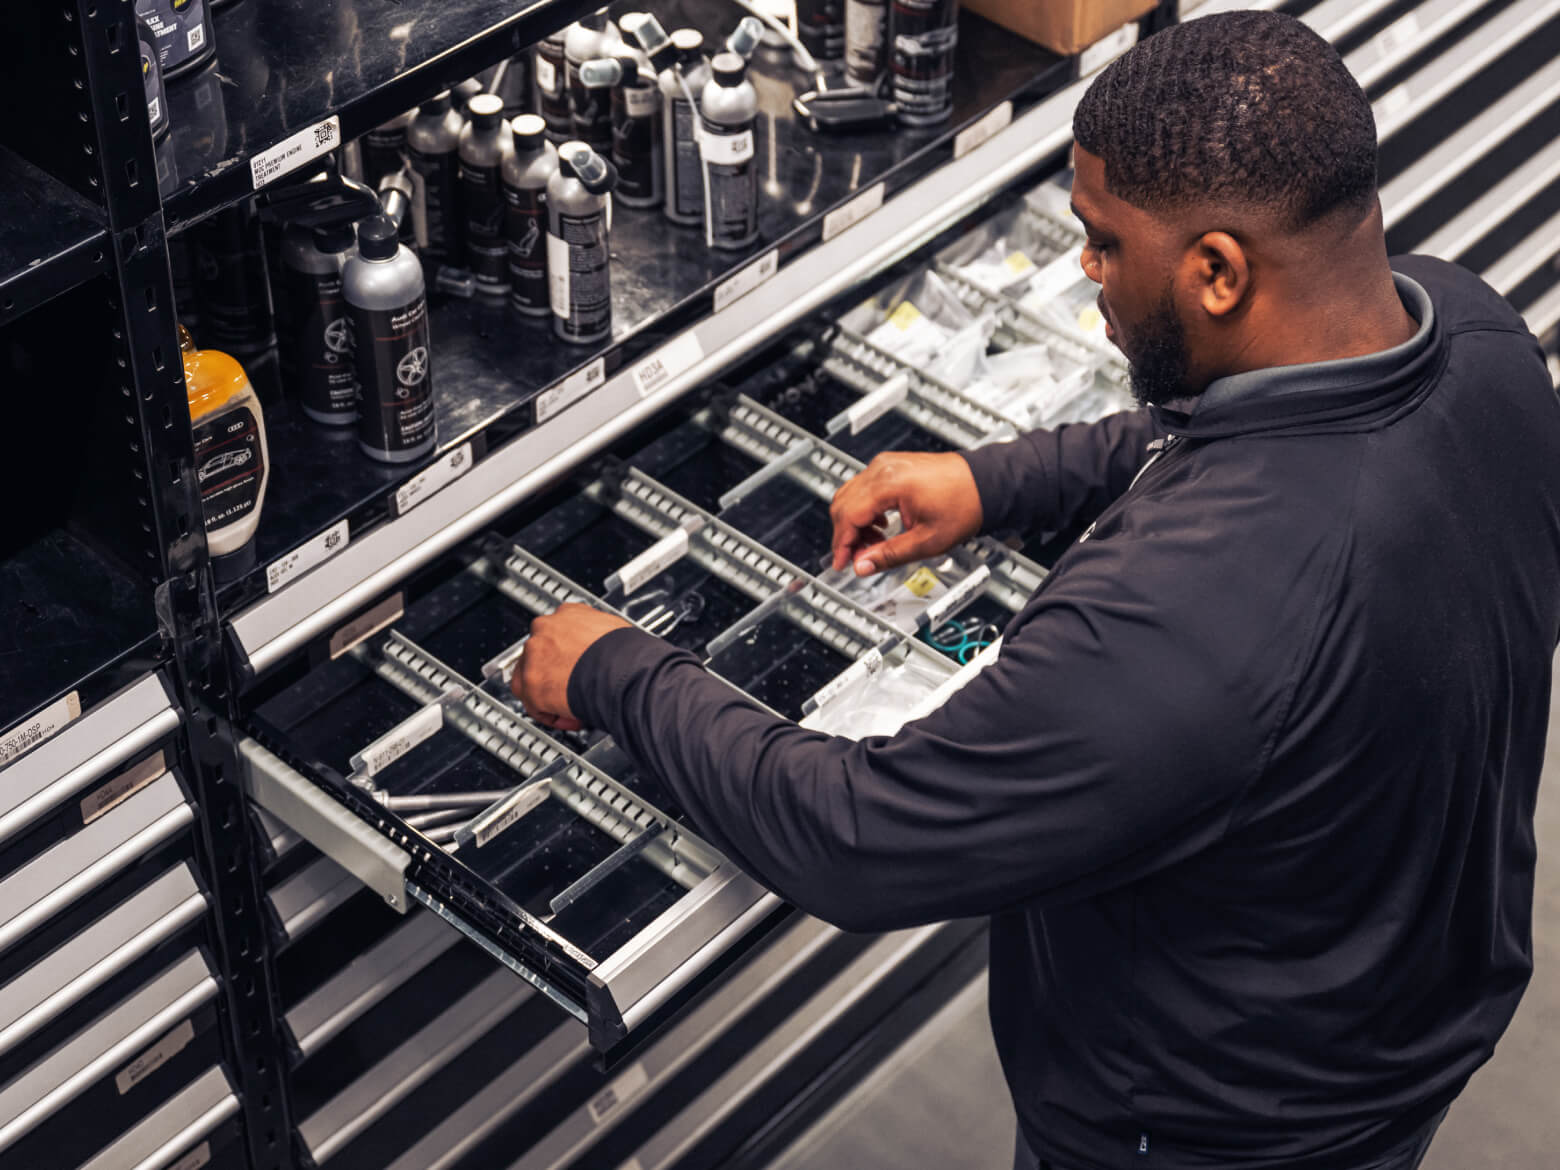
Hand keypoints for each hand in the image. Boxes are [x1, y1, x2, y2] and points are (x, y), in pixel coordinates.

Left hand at [511, 604, 630, 731]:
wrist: (623, 671)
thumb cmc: (627, 655)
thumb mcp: (614, 631)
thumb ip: (598, 638)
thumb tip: (603, 650)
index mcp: (569, 613)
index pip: (557, 633)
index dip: (567, 655)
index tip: (577, 667)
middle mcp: (546, 628)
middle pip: (539, 655)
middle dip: (555, 674)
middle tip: (574, 688)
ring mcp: (535, 653)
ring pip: (531, 678)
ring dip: (550, 696)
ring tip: (573, 706)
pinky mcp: (530, 681)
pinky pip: (533, 703)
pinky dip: (550, 714)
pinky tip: (571, 716)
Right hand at [829, 451, 983, 574]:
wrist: (985, 483)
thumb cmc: (965, 503)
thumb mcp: (927, 540)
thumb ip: (889, 555)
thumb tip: (863, 566)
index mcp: (889, 483)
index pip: (848, 515)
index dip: (842, 543)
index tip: (842, 563)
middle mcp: (883, 468)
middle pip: (843, 503)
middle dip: (845, 534)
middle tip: (856, 558)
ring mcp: (886, 464)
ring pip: (850, 494)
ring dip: (854, 523)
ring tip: (873, 545)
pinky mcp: (892, 466)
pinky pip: (864, 488)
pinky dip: (864, 510)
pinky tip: (880, 527)